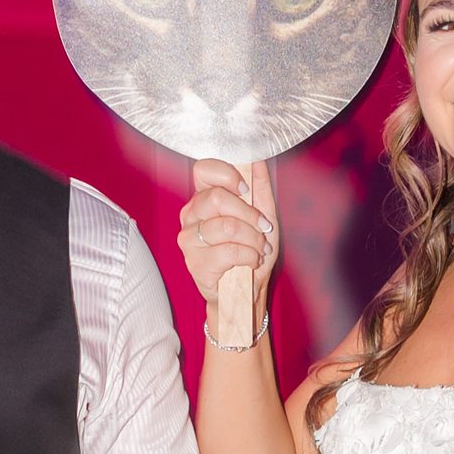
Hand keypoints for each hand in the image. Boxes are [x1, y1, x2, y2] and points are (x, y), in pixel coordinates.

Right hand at [176, 159, 277, 330]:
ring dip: (253, 239)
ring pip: (226, 226)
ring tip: (260, 249)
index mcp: (204, 199)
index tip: (245, 189)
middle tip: (263, 228)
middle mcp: (191, 215)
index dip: (227, 174)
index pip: (203, 170)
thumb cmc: (251, 253)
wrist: (246, 292)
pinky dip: (249, 256)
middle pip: (217, 198)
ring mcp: (189, 239)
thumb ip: (260, 189)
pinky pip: (228, 251)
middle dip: (249, 214)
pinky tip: (252, 261)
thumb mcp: (263, 217)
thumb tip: (257, 161)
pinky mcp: (195, 263)